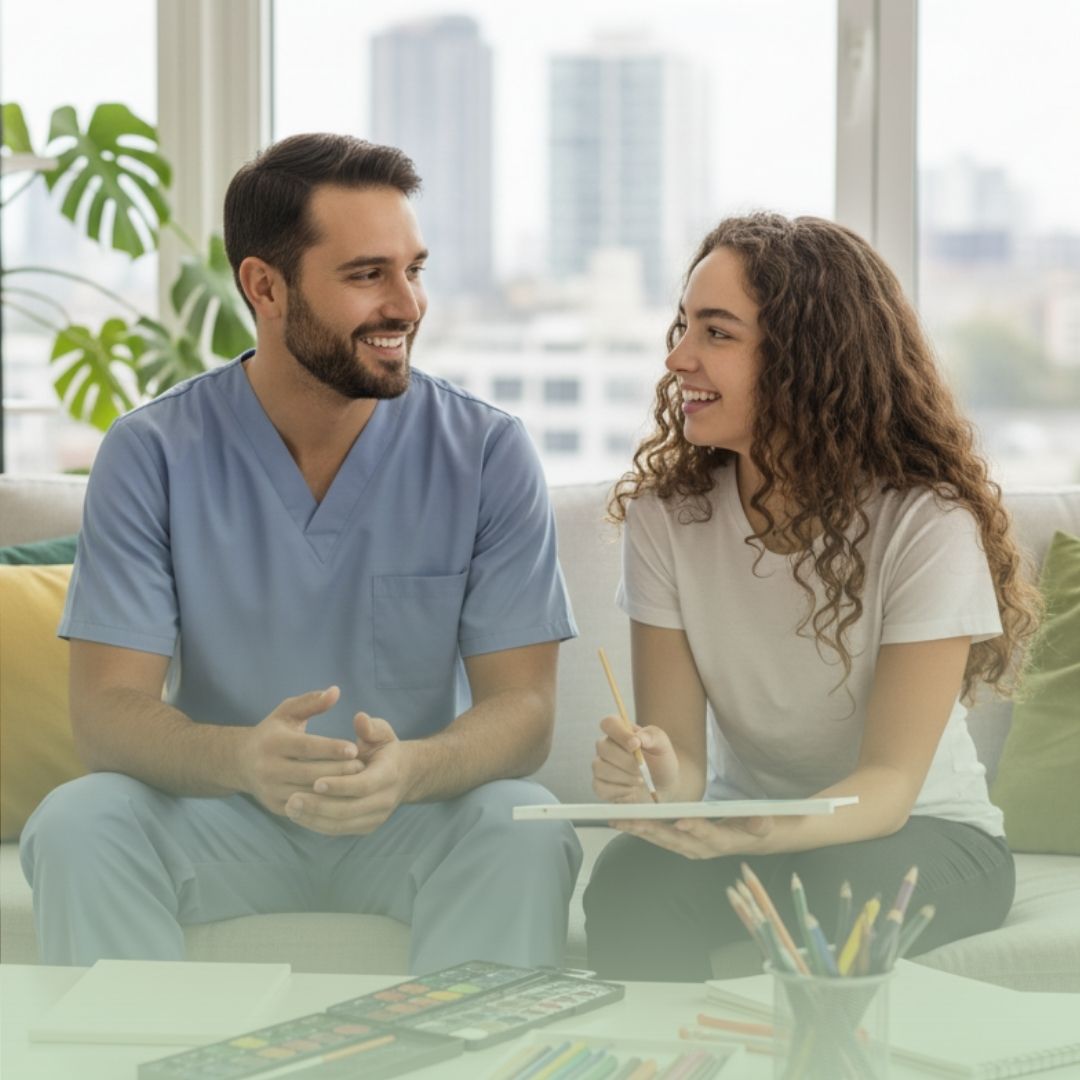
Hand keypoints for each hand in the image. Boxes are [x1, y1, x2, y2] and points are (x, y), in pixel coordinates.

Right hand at [239, 686, 361, 814]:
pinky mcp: (276, 806)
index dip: (331, 748)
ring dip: (334, 790)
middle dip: (337, 770)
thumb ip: (312, 702)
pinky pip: (305, 808)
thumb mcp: (287, 712)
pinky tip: (344, 797)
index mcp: (273, 742)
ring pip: (308, 793)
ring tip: (358, 782)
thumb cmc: (272, 732)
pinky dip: (325, 803)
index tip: (354, 748)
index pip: (306, 747)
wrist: (241, 762)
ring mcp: (270, 790)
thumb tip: (335, 691)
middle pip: (309, 772)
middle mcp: (268, 768)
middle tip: (362, 767)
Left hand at [283, 711, 410, 835]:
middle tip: (291, 799)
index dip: (340, 785)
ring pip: (341, 823)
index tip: (316, 782)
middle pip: (349, 809)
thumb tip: (360, 718)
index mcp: (388, 774)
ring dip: (314, 818)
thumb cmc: (384, 749)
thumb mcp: (382, 733)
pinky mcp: (365, 827)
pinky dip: (317, 825)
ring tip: (290, 807)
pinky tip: (298, 815)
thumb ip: (370, 726)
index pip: (364, 785)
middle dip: (319, 806)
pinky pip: (338, 830)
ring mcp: (375, 817)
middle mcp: (384, 800)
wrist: (402, 775)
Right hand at [592, 715, 679, 801]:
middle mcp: (606, 746)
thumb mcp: (662, 744)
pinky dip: (619, 790)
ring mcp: (601, 766)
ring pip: (600, 767)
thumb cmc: (660, 759)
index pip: (608, 723)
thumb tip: (638, 738)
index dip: (619, 734)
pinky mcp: (601, 786)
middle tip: (642, 768)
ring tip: (640, 780)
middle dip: (624, 760)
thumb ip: (652, 737)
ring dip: (623, 776)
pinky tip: (632, 790)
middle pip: (602, 747)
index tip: (636, 745)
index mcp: (619, 731)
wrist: (663, 785)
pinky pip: (600, 787)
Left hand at [613, 815, 774, 858]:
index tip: (680, 821)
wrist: (749, 840)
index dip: (694, 828)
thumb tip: (761, 819)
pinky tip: (624, 822)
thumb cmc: (755, 828)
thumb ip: (760, 822)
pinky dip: (641, 829)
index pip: (706, 835)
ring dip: (639, 830)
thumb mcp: (763, 823)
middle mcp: (700, 849)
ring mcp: (688, 848)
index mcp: (720, 842)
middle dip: (650, 829)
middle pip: (673, 839)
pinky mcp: (680, 844)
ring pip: (660, 839)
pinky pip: (657, 837)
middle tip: (631, 820)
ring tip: (617, 820)